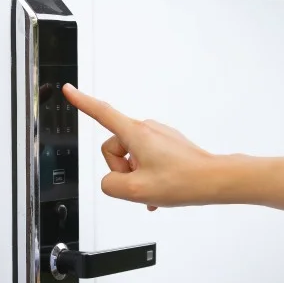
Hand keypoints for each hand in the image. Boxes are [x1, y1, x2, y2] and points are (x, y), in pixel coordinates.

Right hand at [62, 84, 236, 209]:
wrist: (214, 180)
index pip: (101, 113)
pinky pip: (145, 159)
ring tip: (154, 189)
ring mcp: (157, 136)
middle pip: (114, 149)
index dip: (82, 102)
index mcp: (135, 133)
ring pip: (130, 157)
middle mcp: (145, 129)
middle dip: (121, 170)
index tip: (69, 90)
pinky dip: (146, 176)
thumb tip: (111, 181)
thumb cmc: (183, 180)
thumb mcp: (136, 190)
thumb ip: (110, 185)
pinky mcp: (166, 144)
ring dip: (136, 176)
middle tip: (140, 185)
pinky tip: (157, 192)